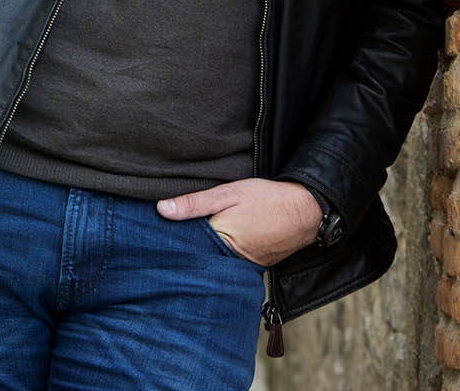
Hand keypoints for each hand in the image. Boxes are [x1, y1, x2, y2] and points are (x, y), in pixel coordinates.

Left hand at [157, 178, 321, 265]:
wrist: (306, 212)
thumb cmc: (267, 200)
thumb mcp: (228, 194)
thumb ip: (195, 203)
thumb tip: (161, 210)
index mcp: (220, 242)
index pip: (185, 246)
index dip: (171, 239)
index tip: (154, 234)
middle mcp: (230, 261)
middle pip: (198, 256)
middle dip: (184, 248)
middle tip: (163, 241)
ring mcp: (243, 266)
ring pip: (213, 260)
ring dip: (202, 252)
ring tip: (185, 243)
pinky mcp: (253, 265)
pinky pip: (229, 262)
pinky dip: (220, 254)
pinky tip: (213, 244)